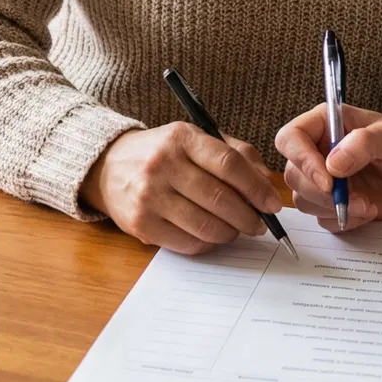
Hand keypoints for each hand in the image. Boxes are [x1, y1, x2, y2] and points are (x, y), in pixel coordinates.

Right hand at [80, 123, 284, 254]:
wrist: (109, 167)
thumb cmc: (163, 153)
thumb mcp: (196, 138)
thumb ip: (236, 154)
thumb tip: (266, 183)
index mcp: (181, 137)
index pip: (229, 164)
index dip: (256, 188)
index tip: (272, 204)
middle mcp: (162, 164)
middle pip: (220, 199)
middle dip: (249, 217)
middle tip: (260, 224)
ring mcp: (149, 196)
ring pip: (206, 225)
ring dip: (230, 233)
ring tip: (236, 230)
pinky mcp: (141, 224)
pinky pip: (187, 243)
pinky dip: (207, 244)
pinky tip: (211, 235)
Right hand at [276, 105, 381, 229]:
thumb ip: (363, 143)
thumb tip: (333, 164)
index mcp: (326, 124)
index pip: (291, 138)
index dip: (301, 159)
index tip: (328, 180)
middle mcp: (319, 151)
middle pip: (293, 174)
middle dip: (320, 192)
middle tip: (352, 198)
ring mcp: (326, 179)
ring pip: (304, 200)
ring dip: (333, 208)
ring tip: (367, 205)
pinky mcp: (336, 203)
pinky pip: (322, 218)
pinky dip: (344, 220)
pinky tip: (368, 211)